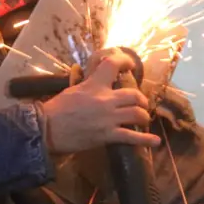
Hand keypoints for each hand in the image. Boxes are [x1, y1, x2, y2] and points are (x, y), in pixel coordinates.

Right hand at [40, 49, 160, 154]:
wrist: (48, 128)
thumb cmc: (57, 108)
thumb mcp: (74, 89)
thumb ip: (89, 84)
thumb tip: (97, 80)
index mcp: (95, 84)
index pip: (113, 65)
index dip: (125, 61)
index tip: (131, 65)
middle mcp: (106, 99)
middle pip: (134, 95)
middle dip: (141, 99)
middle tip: (140, 103)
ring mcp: (109, 118)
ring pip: (137, 114)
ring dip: (143, 116)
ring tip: (143, 119)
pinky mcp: (108, 135)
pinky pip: (132, 137)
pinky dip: (146, 140)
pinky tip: (155, 141)